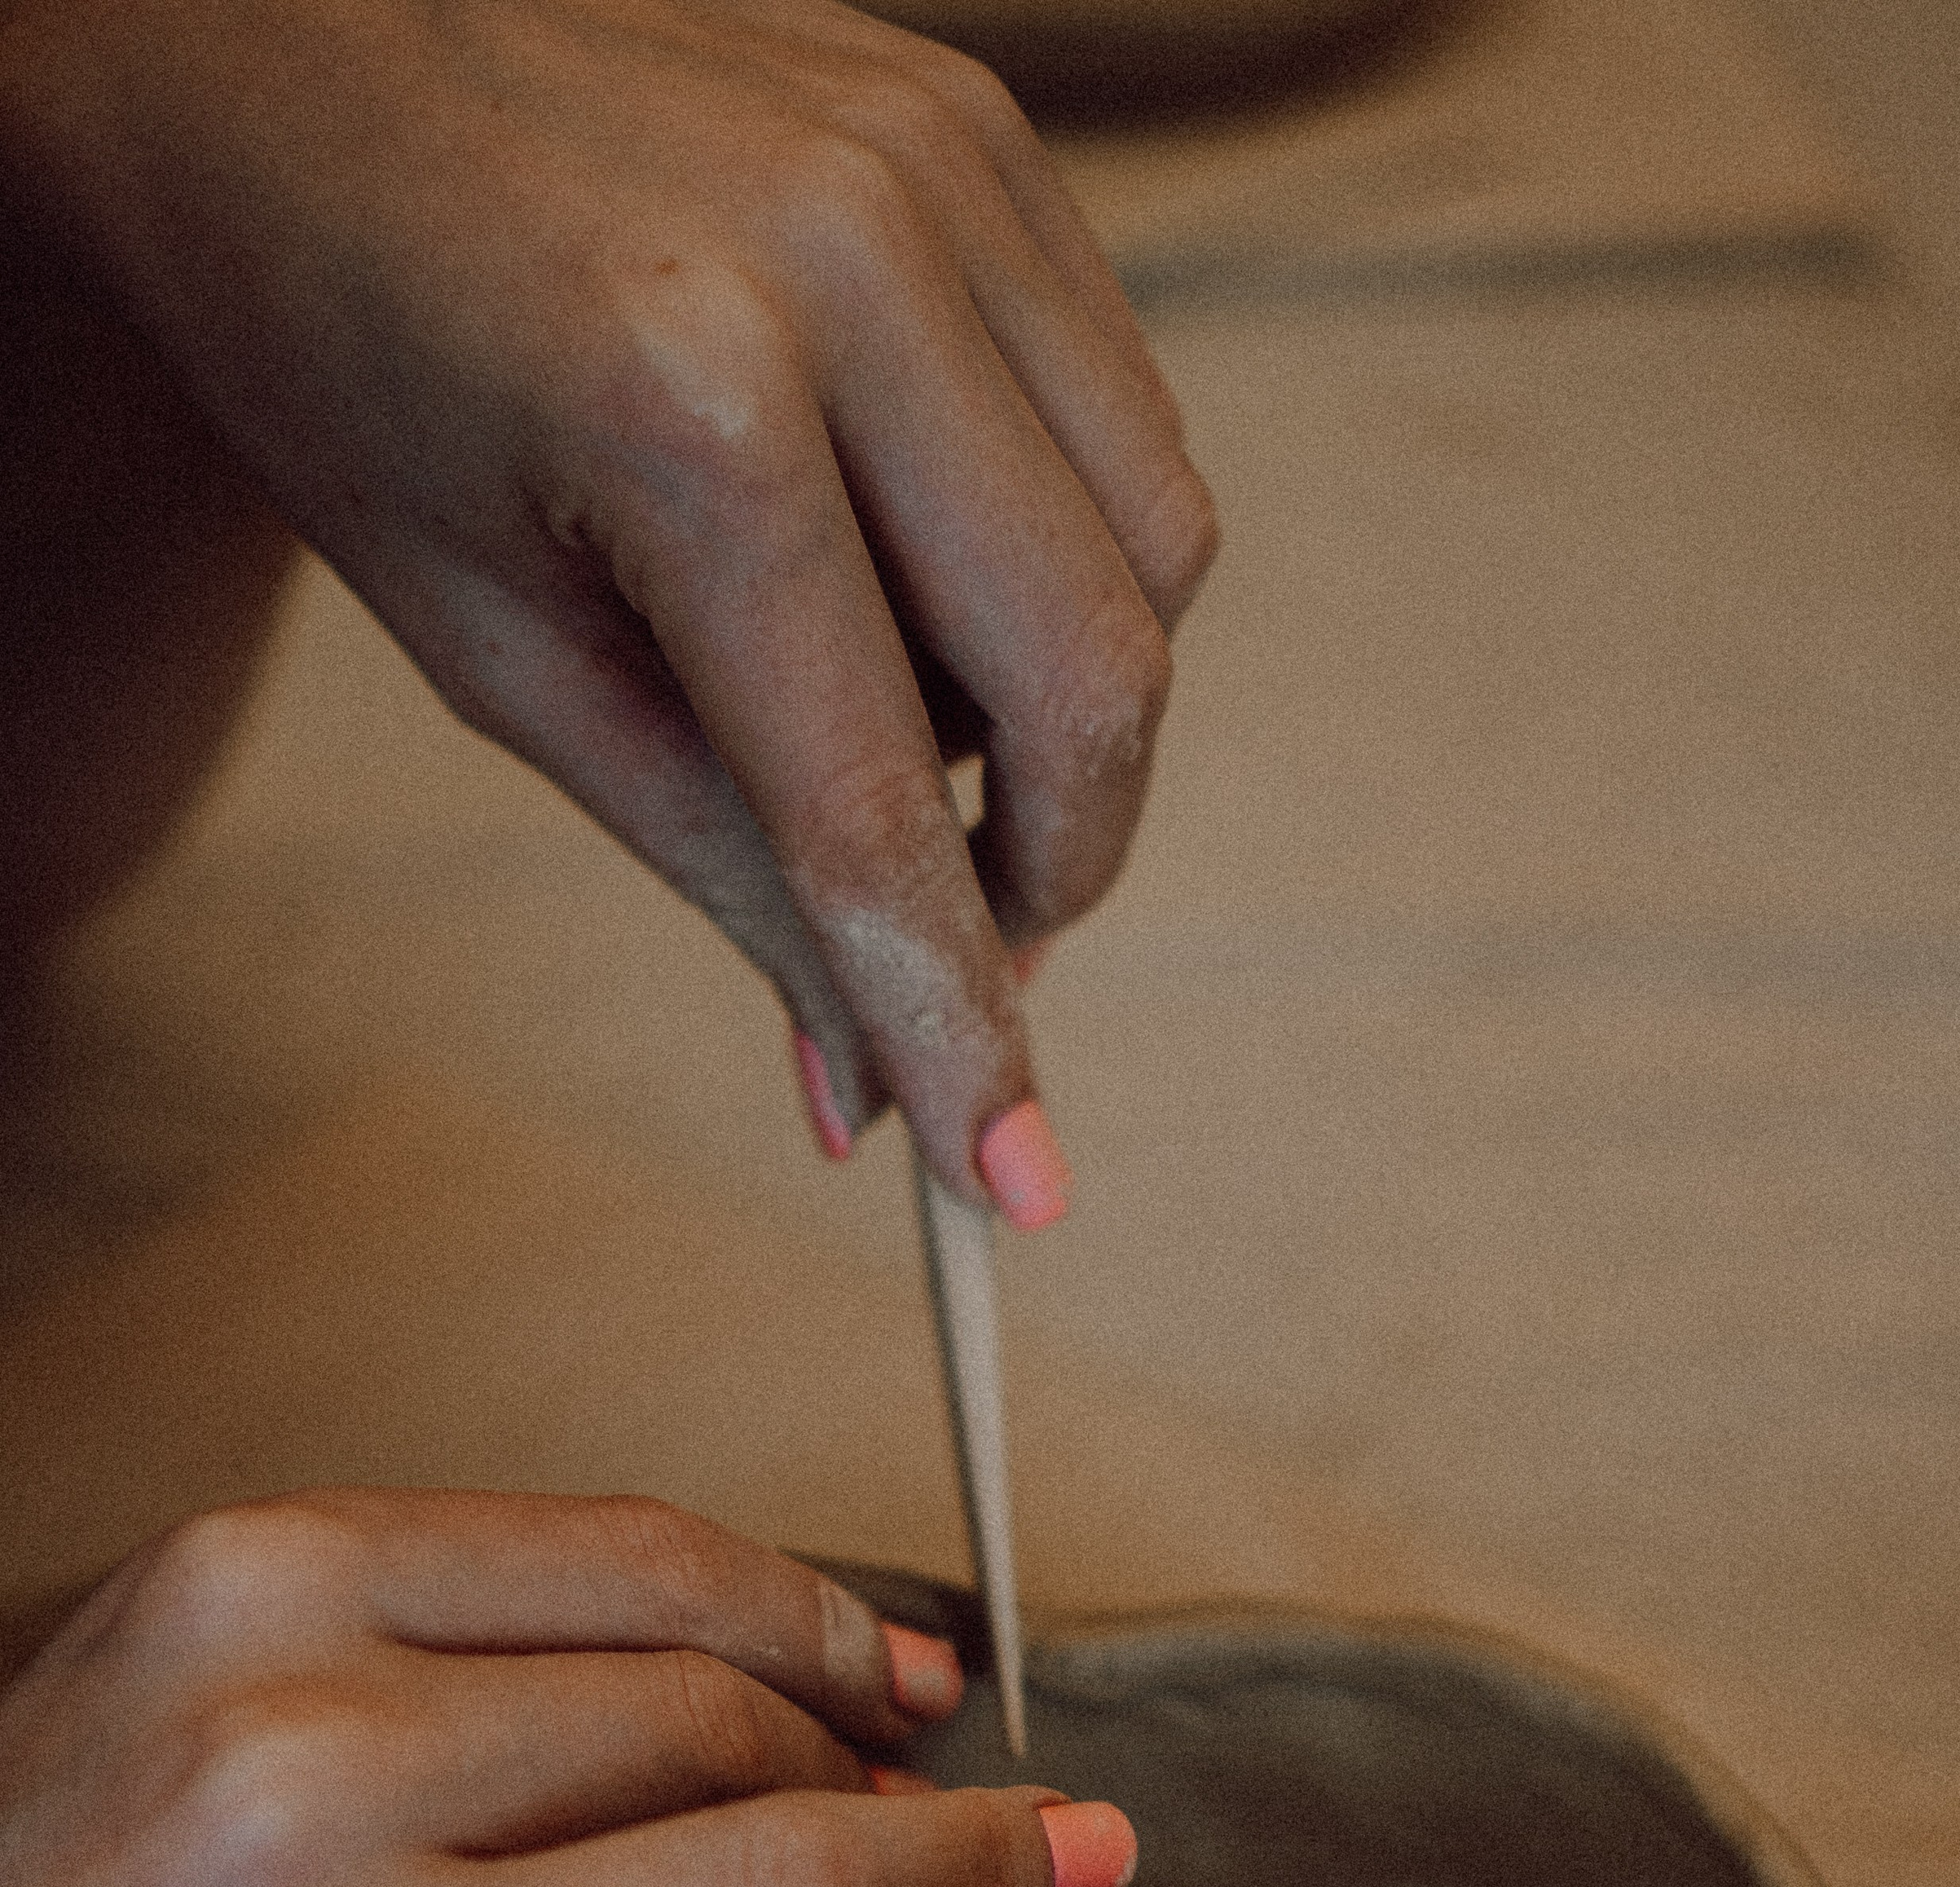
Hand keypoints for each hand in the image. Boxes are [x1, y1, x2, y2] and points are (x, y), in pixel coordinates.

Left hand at [0, 0, 1216, 1205]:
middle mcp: (848, 260)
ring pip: (1158, 551)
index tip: (1012, 1179)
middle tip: (956, 939)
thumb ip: (720, 861)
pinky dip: (1052, 548)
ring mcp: (937, 171)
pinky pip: (1124, 417)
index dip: (959, 1021)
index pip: (883, 798)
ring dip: (1060, 707)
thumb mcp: (502, 652)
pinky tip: (906, 551)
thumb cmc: (345, 344)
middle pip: (1098, 675)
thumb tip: (866, 1076)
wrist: (281, 40)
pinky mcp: (980, 134)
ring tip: (881, 699)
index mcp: (683, 399)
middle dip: (1051, 868)